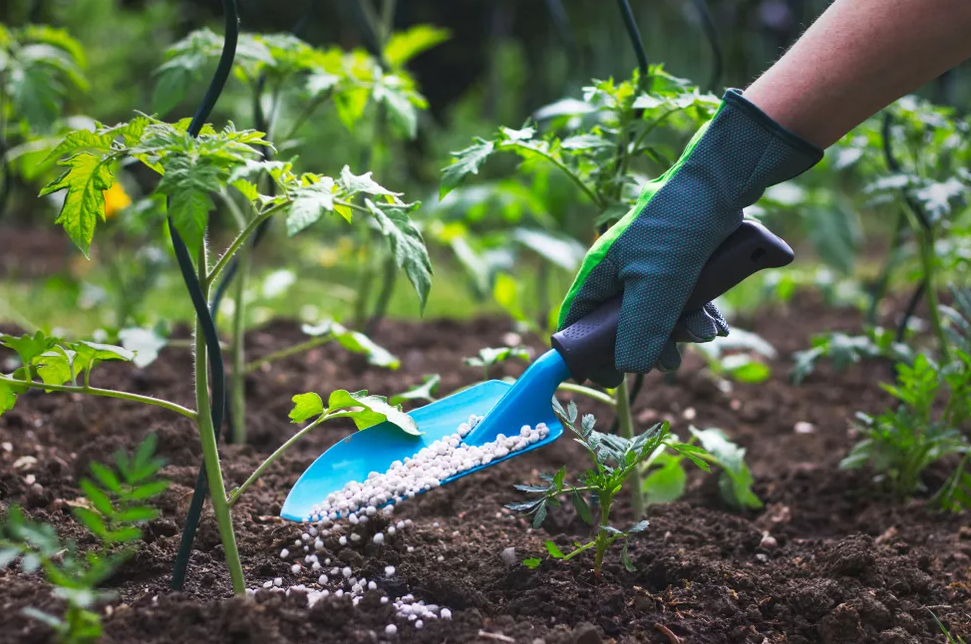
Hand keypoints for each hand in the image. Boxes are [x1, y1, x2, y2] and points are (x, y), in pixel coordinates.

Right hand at [558, 89, 821, 383]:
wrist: (723, 181)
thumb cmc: (678, 227)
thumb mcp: (657, 286)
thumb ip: (640, 330)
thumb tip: (629, 369)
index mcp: (601, 273)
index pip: (578, 321)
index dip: (588, 353)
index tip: (609, 377)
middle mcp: (621, 270)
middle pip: (622, 325)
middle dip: (649, 345)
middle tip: (671, 359)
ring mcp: (651, 266)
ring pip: (657, 315)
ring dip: (681, 331)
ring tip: (705, 334)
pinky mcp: (680, 262)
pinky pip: (683, 300)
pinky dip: (698, 316)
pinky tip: (717, 326)